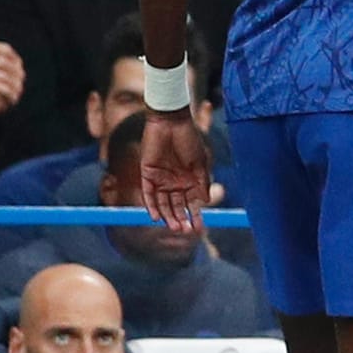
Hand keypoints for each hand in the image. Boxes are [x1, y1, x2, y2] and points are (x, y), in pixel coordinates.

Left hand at [140, 112, 212, 233]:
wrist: (170, 122)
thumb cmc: (188, 140)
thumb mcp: (199, 162)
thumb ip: (202, 182)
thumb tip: (205, 201)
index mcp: (189, 180)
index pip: (191, 203)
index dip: (195, 215)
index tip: (200, 227)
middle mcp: (175, 182)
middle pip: (177, 206)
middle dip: (181, 219)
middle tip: (186, 230)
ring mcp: (160, 179)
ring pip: (163, 203)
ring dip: (169, 216)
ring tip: (175, 227)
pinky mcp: (147, 175)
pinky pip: (148, 195)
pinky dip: (152, 206)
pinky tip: (157, 217)